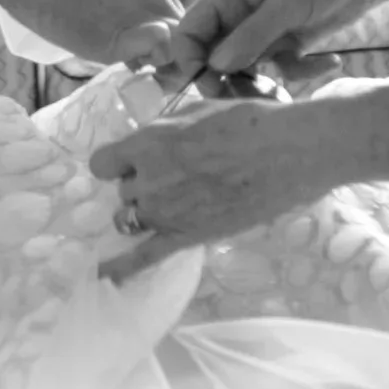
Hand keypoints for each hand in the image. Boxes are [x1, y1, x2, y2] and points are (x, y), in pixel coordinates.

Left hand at [0, 0, 183, 68]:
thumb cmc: (59, 13)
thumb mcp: (102, 45)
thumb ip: (143, 48)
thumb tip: (173, 52)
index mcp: (159, 2)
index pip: (186, 45)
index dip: (173, 69)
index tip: (152, 85)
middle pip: (177, 31)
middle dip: (163, 55)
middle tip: (134, 73)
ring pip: (161, 19)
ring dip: (150, 41)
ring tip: (122, 57)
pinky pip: (146, 6)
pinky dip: (137, 25)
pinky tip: (113, 36)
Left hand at [89, 96, 349, 281]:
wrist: (286, 152)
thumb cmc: (246, 121)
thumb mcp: (196, 110)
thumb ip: (165, 130)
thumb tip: (154, 140)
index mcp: (148, 143)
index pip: (103, 162)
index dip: (117, 161)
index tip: (132, 159)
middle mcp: (148, 180)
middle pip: (123, 191)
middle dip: (141, 183)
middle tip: (175, 175)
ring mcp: (164, 213)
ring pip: (130, 219)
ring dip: (141, 212)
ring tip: (168, 204)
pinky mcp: (186, 237)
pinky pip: (144, 258)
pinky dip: (121, 268)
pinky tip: (105, 278)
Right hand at [170, 0, 388, 82]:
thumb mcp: (288, 2)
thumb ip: (252, 34)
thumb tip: (215, 66)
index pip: (187, 33)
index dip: (191, 62)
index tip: (212, 86)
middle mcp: (235, 15)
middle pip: (212, 60)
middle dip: (231, 83)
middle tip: (255, 99)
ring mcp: (258, 32)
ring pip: (244, 72)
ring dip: (265, 85)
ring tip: (288, 92)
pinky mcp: (282, 45)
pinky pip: (278, 71)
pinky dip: (301, 72)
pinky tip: (329, 62)